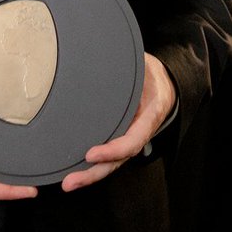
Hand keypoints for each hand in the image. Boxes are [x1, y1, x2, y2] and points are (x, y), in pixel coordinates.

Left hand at [61, 53, 176, 192]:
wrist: (163, 83)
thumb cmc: (150, 73)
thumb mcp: (144, 65)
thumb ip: (128, 65)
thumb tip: (101, 48)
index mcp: (149, 116)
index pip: (132, 140)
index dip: (113, 150)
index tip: (91, 153)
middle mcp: (138, 132)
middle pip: (117, 161)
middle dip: (93, 174)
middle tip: (69, 182)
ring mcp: (128, 138)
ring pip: (111, 163)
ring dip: (89, 175)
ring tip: (67, 183)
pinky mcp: (118, 137)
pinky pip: (107, 155)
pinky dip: (91, 165)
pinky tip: (72, 169)